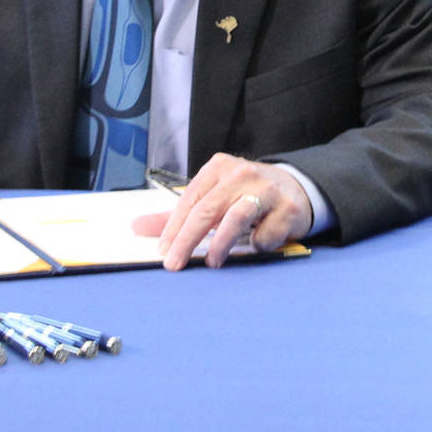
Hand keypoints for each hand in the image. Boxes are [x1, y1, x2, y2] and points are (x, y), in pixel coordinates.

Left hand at [132, 153, 311, 270]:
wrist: (295, 189)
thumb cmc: (246, 195)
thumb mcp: (212, 198)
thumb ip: (177, 215)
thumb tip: (136, 227)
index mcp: (219, 167)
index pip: (190, 199)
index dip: (174, 227)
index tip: (163, 251)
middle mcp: (242, 173)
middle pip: (208, 209)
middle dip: (187, 239)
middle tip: (174, 264)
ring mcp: (267, 188)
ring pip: (237, 217)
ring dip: (221, 244)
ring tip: (212, 263)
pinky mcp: (287, 208)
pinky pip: (266, 234)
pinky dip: (258, 244)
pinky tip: (257, 244)